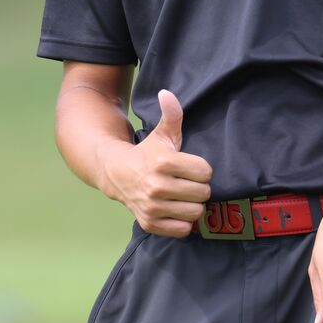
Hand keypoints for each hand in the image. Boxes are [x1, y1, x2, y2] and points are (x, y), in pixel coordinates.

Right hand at [96, 88, 213, 237]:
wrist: (116, 174)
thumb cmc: (146, 152)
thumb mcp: (161, 133)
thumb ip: (171, 113)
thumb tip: (167, 93)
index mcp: (164, 162)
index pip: (206, 172)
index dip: (201, 169)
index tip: (191, 167)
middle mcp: (158, 186)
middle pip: (203, 193)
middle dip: (198, 187)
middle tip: (187, 182)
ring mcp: (153, 207)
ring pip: (195, 212)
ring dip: (192, 205)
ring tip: (182, 197)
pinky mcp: (150, 223)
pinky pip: (183, 230)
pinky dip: (182, 222)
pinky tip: (175, 210)